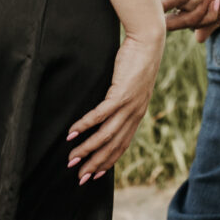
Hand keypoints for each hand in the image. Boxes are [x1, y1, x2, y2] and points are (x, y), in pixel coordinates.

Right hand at [67, 28, 163, 182]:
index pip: (122, 145)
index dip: (108, 161)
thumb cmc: (137, 61)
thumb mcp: (130, 86)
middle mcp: (134, 114)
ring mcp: (128, 106)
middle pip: (113, 146)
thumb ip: (121, 100)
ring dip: (87, 149)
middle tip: (78, 176)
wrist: (148, 43)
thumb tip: (107, 110)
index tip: (94, 174)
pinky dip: (85, 125)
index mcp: (137, 115)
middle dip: (95, 163)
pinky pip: (99, 115)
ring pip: (105, 135)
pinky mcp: (120, 94)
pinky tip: (72, 133)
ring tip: (71, 159)